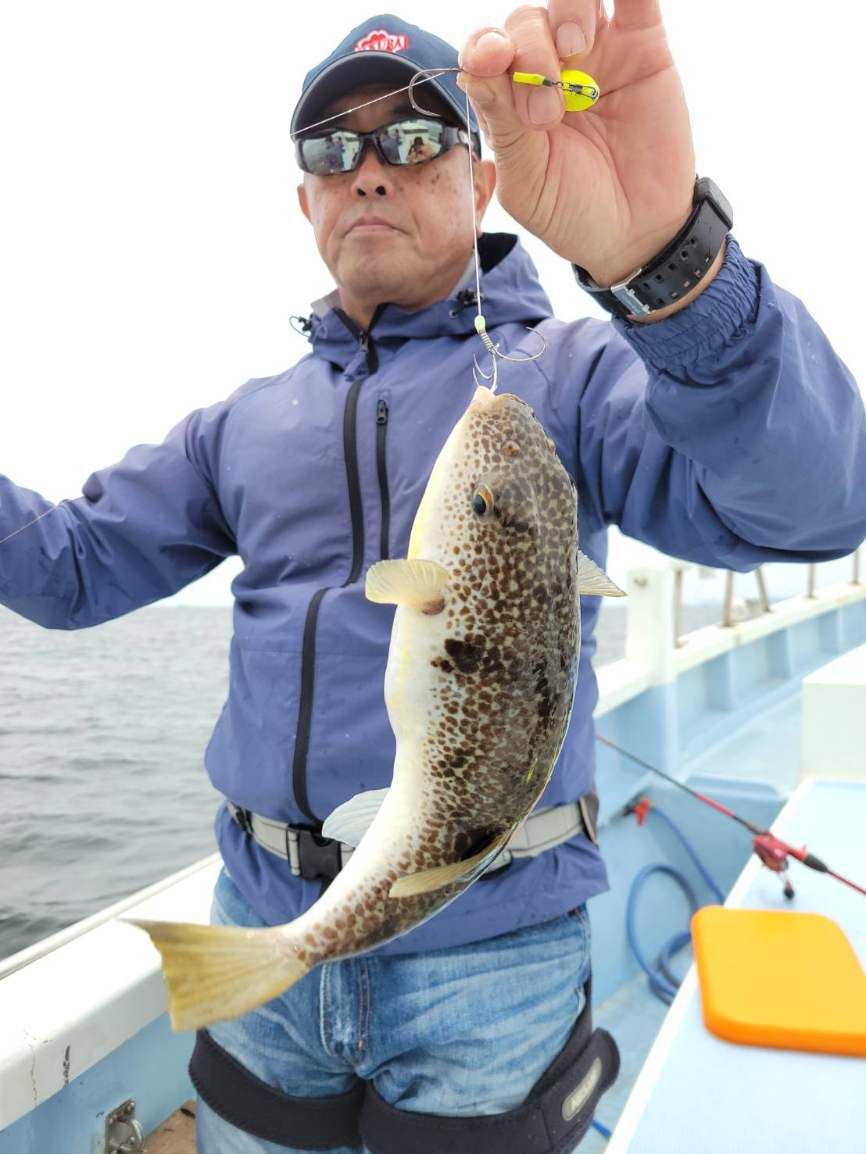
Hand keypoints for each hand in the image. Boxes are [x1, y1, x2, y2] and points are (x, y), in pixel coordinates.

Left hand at [458, 2, 695, 286]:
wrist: (637, 232)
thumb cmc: (573, 213)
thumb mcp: (528, 184)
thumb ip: (505, 128)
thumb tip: (476, 70)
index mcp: (510, 101)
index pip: (485, 53)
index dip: (483, 47)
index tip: (489, 59)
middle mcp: (548, 68)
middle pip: (524, 22)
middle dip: (529, 54)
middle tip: (546, 114)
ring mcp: (596, 52)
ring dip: (567, 11)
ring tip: (576, 53)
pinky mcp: (643, 44)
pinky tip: (619, 0)